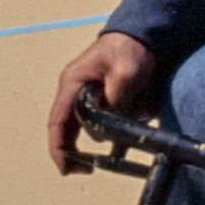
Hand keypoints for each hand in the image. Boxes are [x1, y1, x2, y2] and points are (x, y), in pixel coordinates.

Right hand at [47, 32, 160, 175]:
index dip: (58, 147)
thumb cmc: (129, 47)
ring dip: (104, 139)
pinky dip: (116, 136)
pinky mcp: (110, 101)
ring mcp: (93, 97)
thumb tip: (107, 127)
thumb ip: (115, 101)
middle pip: (69, 129)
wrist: (146, 34)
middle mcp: (78, 92)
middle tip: (86, 170)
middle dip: (76, 151)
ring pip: (92, 128)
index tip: (65, 168)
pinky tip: (126, 148)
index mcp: (73, 83)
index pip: (57, 121)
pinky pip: (109, 124)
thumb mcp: (124, 73)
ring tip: (118, 151)